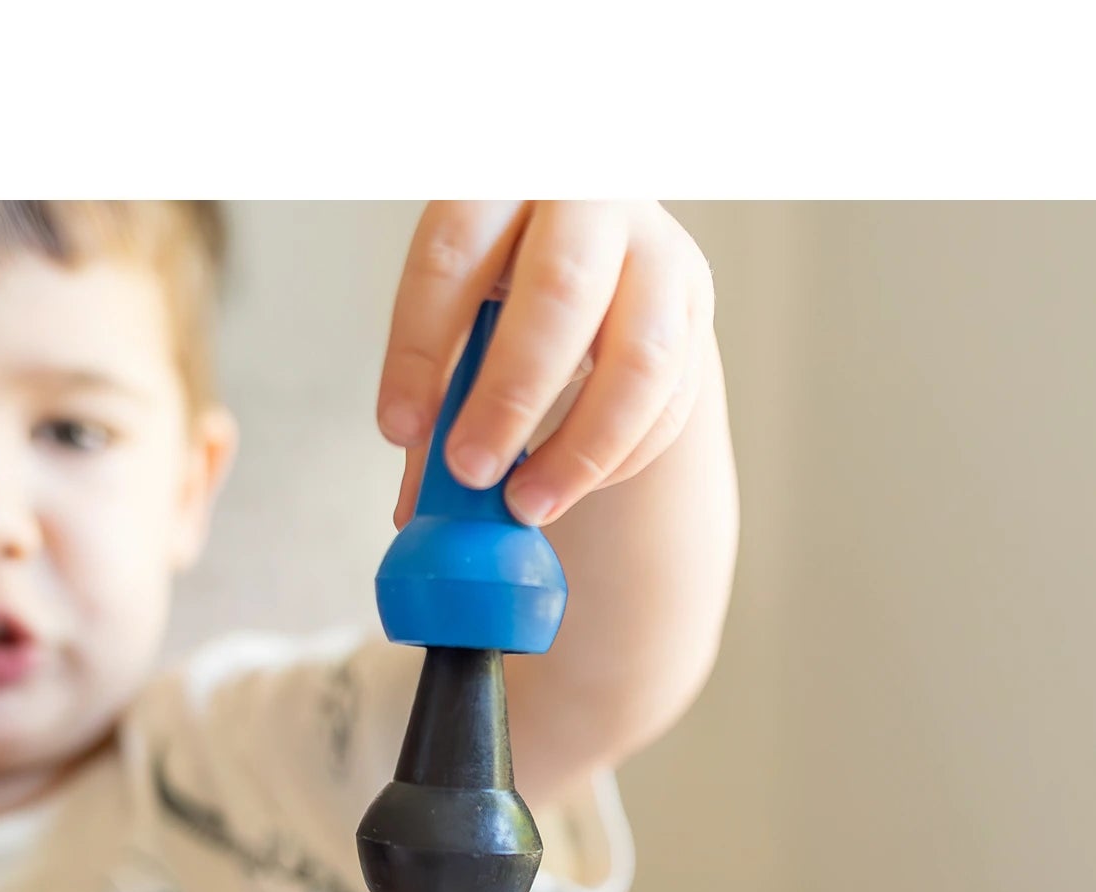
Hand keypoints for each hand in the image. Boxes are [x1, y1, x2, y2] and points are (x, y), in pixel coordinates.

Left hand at [378, 201, 715, 530]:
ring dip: (580, 450)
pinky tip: (571, 484)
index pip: (454, 253)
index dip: (420, 347)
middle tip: (472, 474)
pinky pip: (668, 402)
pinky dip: (618, 459)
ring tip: (527, 506)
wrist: (604, 241)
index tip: (398, 429)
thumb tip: (418, 511)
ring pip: (638, 358)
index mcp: (506, 176)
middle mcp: (592, 197)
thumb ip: (437, 390)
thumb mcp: (461, 302)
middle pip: (559, 294)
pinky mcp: (696, 306)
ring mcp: (659, 250)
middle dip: (511, 397)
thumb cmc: (510, 277)